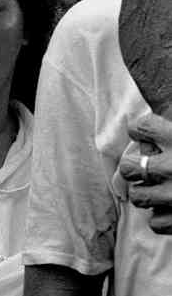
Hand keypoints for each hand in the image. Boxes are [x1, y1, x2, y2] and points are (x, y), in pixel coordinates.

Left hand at [119, 113, 171, 233]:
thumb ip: (168, 119)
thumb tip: (144, 72)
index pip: (139, 126)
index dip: (141, 130)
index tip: (148, 134)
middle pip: (128, 167)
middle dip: (136, 168)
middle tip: (150, 168)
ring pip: (138, 197)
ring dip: (147, 194)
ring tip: (163, 189)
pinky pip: (155, 223)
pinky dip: (164, 218)